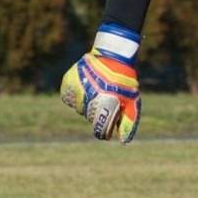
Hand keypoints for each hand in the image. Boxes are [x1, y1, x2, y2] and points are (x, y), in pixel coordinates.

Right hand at [60, 24, 141, 142]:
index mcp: (103, 105)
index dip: (104, 132)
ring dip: (88, 104)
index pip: (99, 129)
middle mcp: (86, 99)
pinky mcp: (67, 83)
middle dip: (99, 113)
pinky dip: (78, 97)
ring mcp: (75, 90)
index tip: (107, 132)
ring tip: (98, 92)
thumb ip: (128, 122)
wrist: (112, 56)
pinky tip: (87, 89)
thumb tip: (123, 141)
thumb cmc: (124, 82)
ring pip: (79, 108)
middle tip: (107, 101)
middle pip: (89, 117)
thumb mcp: (131, 102)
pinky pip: (70, 98)